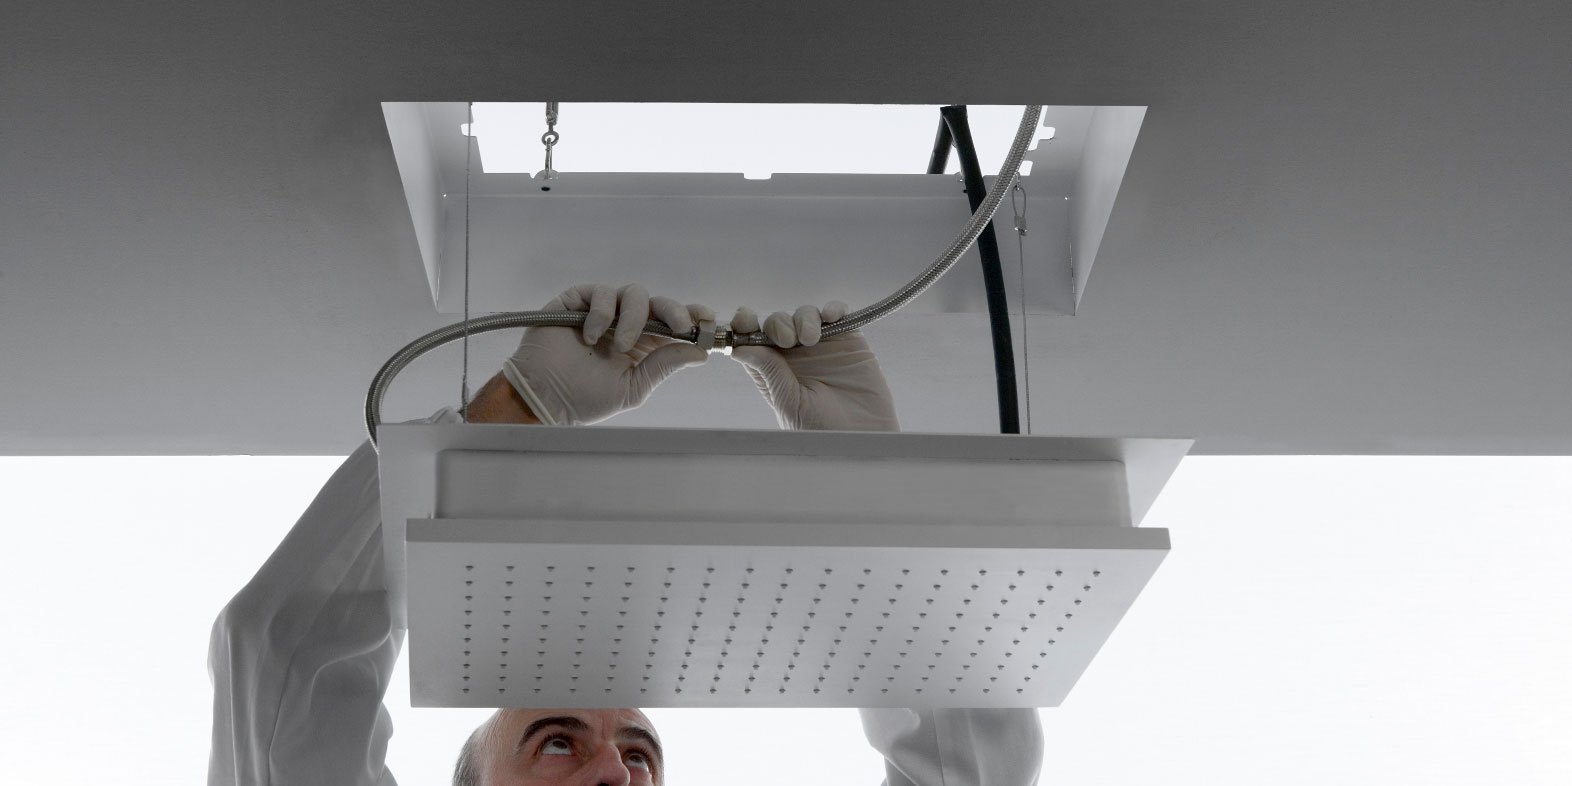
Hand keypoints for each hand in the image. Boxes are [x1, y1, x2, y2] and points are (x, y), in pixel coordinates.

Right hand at [501, 283, 710, 424]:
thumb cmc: (586, 397)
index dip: (692, 316)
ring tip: (621, 345)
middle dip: (674, 311)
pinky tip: (592, 335)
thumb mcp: (634, 386)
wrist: (545, 397)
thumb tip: (701, 352)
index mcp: (644, 342)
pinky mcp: (577, 300)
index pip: (673, 321)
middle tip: (681, 327)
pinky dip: (601, 312)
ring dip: (633, 318)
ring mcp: (602, 309)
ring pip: (632, 294)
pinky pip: (599, 292)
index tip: (707, 319)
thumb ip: (664, 365)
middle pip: (658, 302)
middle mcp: (626, 322)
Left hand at [729, 302, 899, 431]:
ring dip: (804, 318)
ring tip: (810, 338)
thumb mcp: (789, 402)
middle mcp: (795, 356)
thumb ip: (768, 372)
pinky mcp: (848, 340)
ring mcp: (822, 346)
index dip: (745, 326)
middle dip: (777, 324)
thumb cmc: (822, 430)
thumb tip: (737, 348)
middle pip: (777, 323)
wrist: (862, 438)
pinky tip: (831, 317)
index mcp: (774, 371)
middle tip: (786, 339)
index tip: (744, 320)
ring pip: (805, 315)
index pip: (753, 341)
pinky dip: (833, 309)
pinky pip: (837, 315)